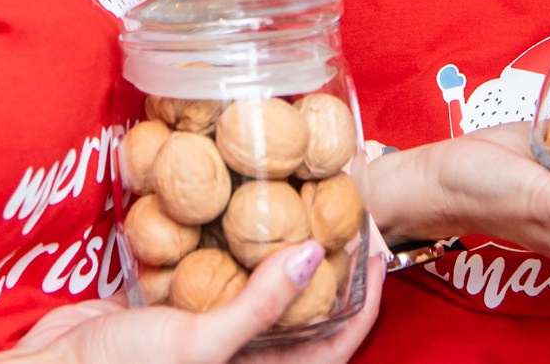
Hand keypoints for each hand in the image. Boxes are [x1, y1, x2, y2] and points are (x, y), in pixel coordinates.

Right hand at [0, 237, 384, 363]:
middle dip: (321, 266)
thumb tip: (311, 257)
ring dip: (274, 250)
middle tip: (339, 212)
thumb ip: (255, 306)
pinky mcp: (172, 311)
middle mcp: (238, 360)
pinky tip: (231, 209)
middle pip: (298, 313)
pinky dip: (225, 246)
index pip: (331, 347)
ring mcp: (205, 334)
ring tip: (294, 201)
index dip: (362, 303)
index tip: (376, 249)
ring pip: (256, 290)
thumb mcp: (198, 344)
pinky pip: (212, 275)